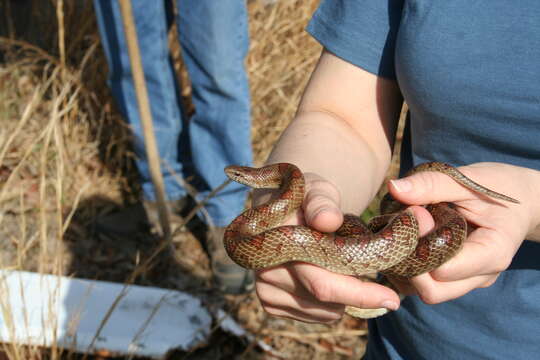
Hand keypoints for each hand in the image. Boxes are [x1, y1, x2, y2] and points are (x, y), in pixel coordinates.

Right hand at [253, 172, 421, 322]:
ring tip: (344, 267)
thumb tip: (327, 220)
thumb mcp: (317, 189)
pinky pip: (315, 315)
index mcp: (275, 241)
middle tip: (389, 294)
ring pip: (323, 311)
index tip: (392, 299)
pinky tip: (331, 277)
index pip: (320, 282)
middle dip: (359, 296)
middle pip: (324, 301)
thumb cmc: (306, 197)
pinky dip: (332, 303)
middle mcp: (265, 270)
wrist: (282, 210)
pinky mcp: (270, 304)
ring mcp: (265, 289)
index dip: (358, 293)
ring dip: (344, 297)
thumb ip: (322, 202)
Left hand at [387, 162, 539, 304]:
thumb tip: (394, 187)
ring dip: (406, 266)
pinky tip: (409, 239)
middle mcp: (480, 276)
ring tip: (408, 232)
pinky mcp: (454, 278)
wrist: (521, 200)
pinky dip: (409, 267)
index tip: (416, 213)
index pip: (443, 270)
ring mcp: (467, 281)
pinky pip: (423, 284)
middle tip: (406, 226)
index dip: (421, 245)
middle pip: (432, 291)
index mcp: (491, 254)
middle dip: (409, 262)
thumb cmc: (497, 187)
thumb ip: (432, 185)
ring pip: (423, 291)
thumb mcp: (467, 180)